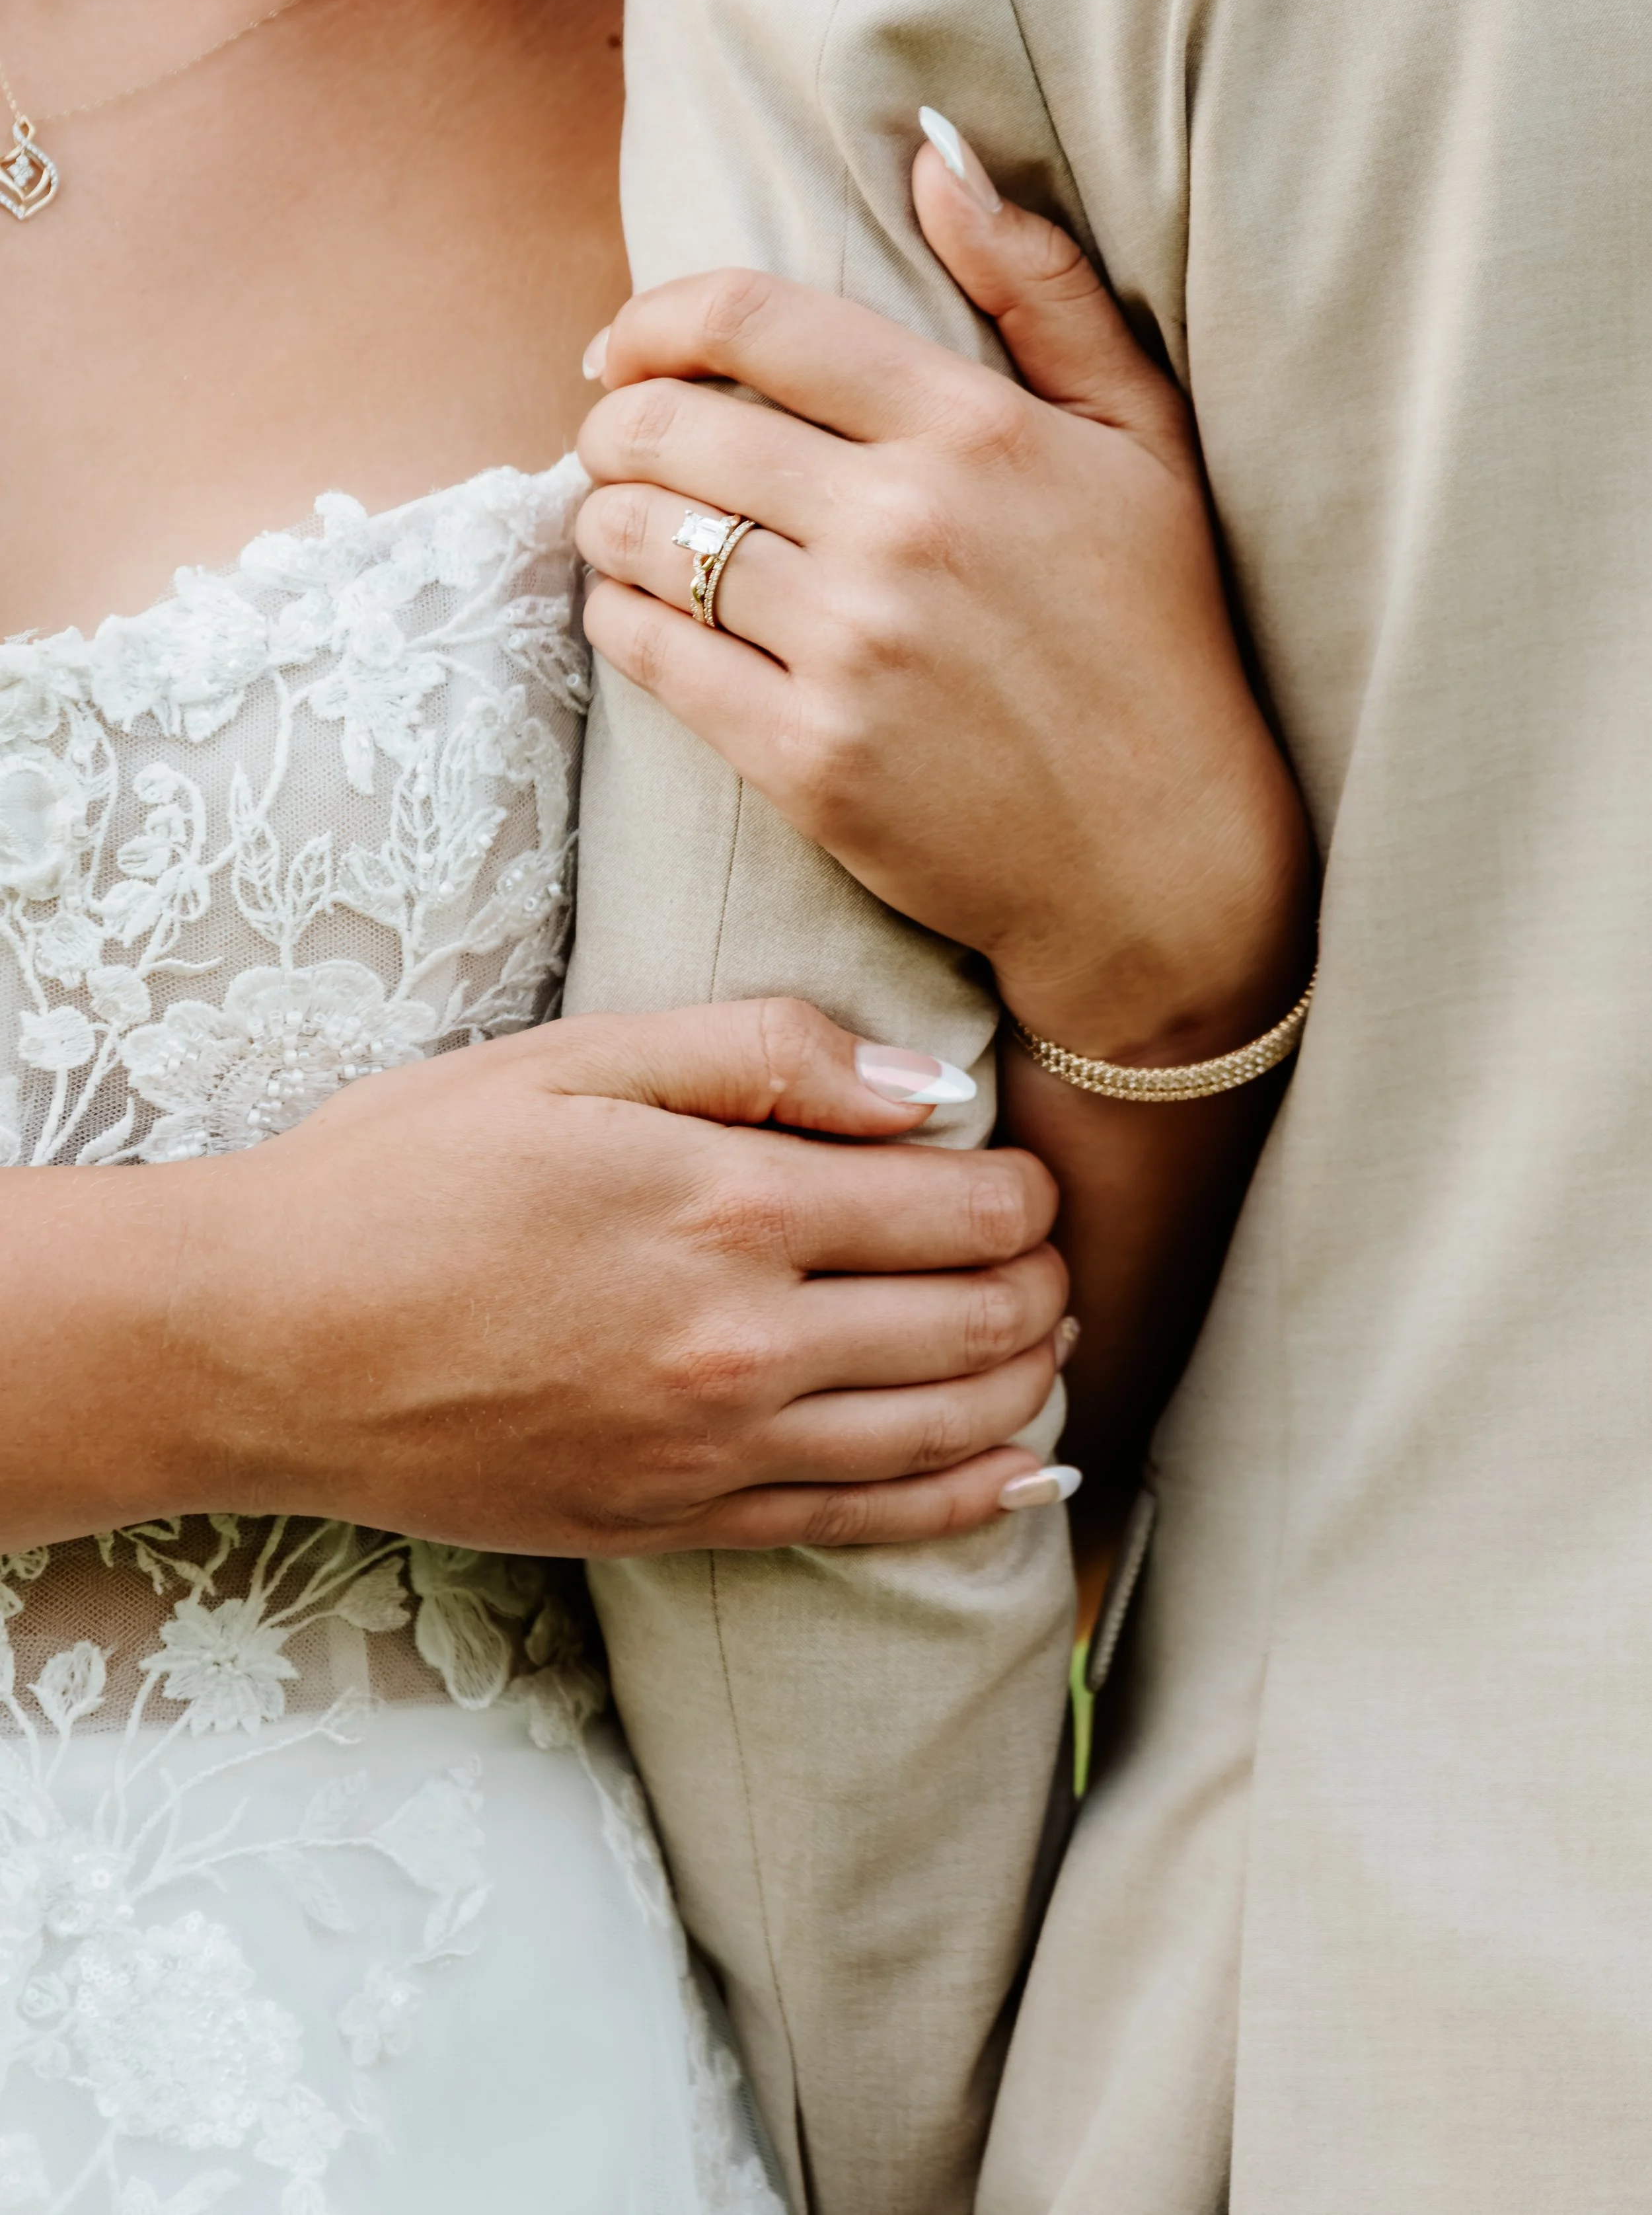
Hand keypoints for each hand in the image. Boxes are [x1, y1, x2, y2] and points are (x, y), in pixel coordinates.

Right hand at [160, 998, 1066, 1554]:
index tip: (1017, 1168)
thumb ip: (764, 1056)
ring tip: (1049, 1337)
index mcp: (731, 1206)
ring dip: (1028, 1377)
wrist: (263, 1343)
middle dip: (1041, 1277)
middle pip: (978, 1318)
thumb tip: (932, 1089)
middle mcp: (747, 1342)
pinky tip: (1028, 1477)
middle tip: (1043, 1247)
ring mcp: (716, 1451)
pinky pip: (866, 1526)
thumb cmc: (404, 1176)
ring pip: (945, 1426)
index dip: (1024, 1185)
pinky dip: (966, 1501)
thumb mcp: (571, 1061)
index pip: (963, 1205)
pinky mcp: (677, 1524)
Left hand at [575, 120, 1313, 1061]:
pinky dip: (617, 621)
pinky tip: (629, 612)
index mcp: (973, 432)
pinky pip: (657, 656)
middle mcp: (902, 528)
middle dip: (613, 420)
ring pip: (647, 539)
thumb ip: (1045, 291)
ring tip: (610, 523)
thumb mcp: (1144, 445)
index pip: (754, 321)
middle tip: (610, 441)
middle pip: (675, 425)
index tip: (625, 345)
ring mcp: (852, 649)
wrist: (1165, 864)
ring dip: (600, 518)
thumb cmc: (1160, 644)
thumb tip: (935, 156)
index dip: (656, 318)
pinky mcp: (809, 760)